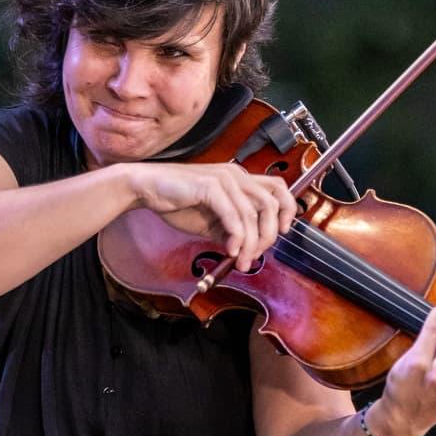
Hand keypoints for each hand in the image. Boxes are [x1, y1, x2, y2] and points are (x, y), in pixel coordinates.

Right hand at [129, 161, 296, 274]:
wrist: (148, 189)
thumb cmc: (178, 202)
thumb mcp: (212, 222)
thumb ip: (232, 232)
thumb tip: (248, 250)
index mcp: (240, 179)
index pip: (278, 189)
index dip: (287, 211)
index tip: (281, 234)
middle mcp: (236, 175)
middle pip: (271, 204)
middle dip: (268, 235)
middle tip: (255, 256)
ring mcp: (224, 179)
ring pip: (253, 214)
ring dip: (250, 243)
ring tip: (240, 260)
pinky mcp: (210, 186)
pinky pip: (233, 216)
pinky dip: (235, 236)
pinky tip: (229, 249)